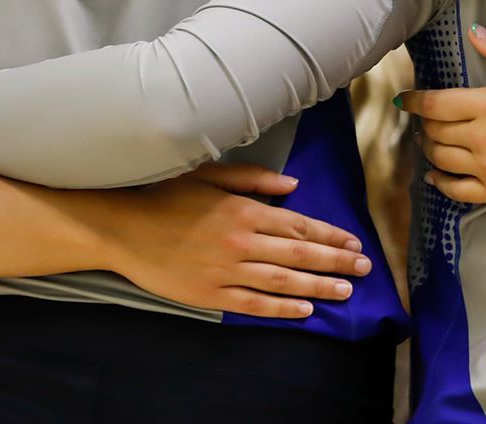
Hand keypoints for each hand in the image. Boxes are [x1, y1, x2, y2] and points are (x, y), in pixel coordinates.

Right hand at [96, 163, 371, 320]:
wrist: (122, 228)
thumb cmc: (166, 196)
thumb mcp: (211, 175)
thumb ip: (254, 180)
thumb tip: (293, 186)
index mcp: (244, 212)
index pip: (300, 227)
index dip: (331, 236)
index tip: (354, 243)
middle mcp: (241, 243)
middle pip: (300, 256)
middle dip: (336, 262)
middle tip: (364, 269)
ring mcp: (225, 271)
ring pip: (282, 282)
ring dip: (318, 287)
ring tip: (344, 292)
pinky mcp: (209, 295)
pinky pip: (252, 304)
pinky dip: (281, 308)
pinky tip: (304, 310)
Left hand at [396, 25, 485, 209]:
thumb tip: (476, 32)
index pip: (437, 103)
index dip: (416, 100)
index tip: (406, 98)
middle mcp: (482, 139)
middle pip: (435, 131)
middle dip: (424, 122)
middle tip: (425, 117)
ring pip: (440, 159)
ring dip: (429, 148)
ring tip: (431, 140)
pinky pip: (455, 191)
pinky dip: (439, 183)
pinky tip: (436, 175)